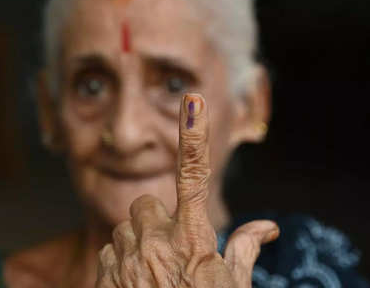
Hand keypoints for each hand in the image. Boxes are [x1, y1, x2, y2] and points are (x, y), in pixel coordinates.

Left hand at [96, 93, 278, 287]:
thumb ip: (245, 251)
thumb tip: (267, 226)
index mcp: (193, 241)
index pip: (195, 178)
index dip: (195, 136)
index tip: (192, 101)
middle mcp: (154, 244)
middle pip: (146, 205)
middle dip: (158, 220)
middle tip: (174, 251)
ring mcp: (123, 262)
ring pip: (124, 231)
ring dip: (138, 245)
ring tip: (156, 279)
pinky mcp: (103, 277)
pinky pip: (108, 253)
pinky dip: (120, 264)